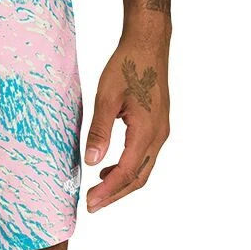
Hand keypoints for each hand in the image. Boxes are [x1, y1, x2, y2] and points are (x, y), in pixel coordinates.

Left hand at [83, 35, 170, 211]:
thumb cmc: (127, 65)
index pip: (127, 171)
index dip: (108, 191)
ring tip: (97, 192)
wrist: (148, 44)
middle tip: (91, 206)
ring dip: (121, 184)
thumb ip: (99, 131)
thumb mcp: (107, 97)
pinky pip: (144, 157)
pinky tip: (108, 170)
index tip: (90, 203)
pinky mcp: (157, 126)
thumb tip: (92, 162)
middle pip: (138, 177)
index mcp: (147, 130)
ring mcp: (160, 131)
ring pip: (143, 169)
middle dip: (115, 194)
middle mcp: (159, 135)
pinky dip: (127, 169)